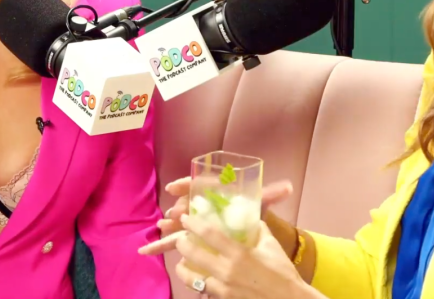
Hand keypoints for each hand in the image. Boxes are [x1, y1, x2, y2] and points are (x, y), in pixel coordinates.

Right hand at [138, 176, 292, 255]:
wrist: (245, 219)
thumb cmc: (249, 208)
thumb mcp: (259, 202)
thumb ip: (270, 194)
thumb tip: (288, 186)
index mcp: (215, 192)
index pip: (197, 185)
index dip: (186, 184)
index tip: (175, 187)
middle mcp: (201, 204)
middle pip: (186, 205)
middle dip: (180, 208)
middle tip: (176, 213)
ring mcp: (193, 221)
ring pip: (178, 223)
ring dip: (170, 225)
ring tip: (163, 227)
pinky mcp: (190, 236)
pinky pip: (174, 241)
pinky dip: (160, 245)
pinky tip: (145, 249)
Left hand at [172, 215, 320, 298]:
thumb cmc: (282, 273)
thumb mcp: (271, 245)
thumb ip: (257, 229)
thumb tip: (248, 216)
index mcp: (238, 254)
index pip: (209, 234)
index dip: (194, 224)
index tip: (185, 218)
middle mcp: (226, 271)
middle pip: (193, 254)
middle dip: (182, 244)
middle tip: (181, 238)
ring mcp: (222, 289)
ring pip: (191, 279)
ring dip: (183, 268)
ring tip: (182, 262)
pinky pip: (203, 291)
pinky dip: (197, 284)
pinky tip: (197, 279)